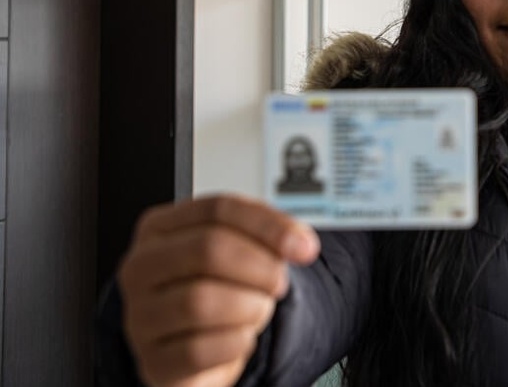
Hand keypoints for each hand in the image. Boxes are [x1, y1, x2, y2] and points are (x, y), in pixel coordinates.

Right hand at [117, 194, 320, 386]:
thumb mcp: (241, 249)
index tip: (303, 247)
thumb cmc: (218, 287)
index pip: (216, 210)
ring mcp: (140, 316)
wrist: (199, 344)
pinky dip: (236, 343)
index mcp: (158, 229)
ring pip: (201, 301)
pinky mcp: (153, 361)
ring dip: (249, 307)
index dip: (268, 225)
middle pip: (207, 249)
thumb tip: (300, 243)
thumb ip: (270, 234)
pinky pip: (199, 349)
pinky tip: (239, 337)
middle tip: (279, 283)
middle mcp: (141, 268)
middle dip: (259, 267)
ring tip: (257, 310)